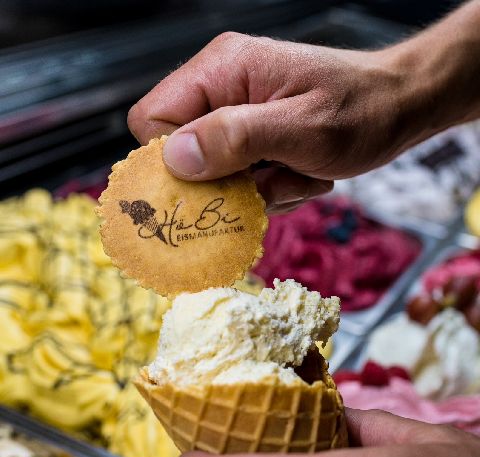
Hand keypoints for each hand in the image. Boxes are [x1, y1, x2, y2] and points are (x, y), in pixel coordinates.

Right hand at [128, 33, 413, 213]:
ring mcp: (237, 114)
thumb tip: (175, 158)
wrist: (399, 107)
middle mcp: (221, 88)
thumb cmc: (361, 110)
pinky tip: (300, 175)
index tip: (216, 182)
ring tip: (295, 174)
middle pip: (181, 154)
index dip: (173, 161)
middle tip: (268, 182)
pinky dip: (269, 189)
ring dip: (255, 191)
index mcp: (222, 70)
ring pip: (213, 175)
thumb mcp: (301, 128)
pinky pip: (239, 180)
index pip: (153, 119)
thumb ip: (236, 139)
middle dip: (224, 183)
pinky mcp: (253, 137)